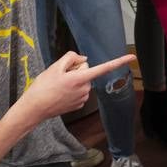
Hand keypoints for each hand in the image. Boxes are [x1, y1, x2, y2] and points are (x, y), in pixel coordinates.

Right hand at [19, 52, 136, 123]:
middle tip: (60, 75)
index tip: (132, 58)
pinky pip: (80, 90)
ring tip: (58, 86)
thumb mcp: (54, 67)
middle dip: (76, 70)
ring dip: (73, 80)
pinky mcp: (79, 105)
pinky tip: (60, 93)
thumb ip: (72, 58)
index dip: (119, 62)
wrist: (34, 108)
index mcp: (81, 78)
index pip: (103, 68)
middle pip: (87, 71)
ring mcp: (83, 98)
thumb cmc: (42, 87)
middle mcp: (85, 89)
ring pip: (83, 81)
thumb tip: (83, 60)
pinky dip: (72, 89)